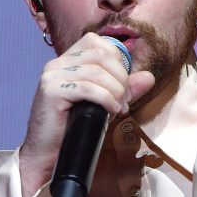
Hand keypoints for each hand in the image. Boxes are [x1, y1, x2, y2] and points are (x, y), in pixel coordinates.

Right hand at [19, 32, 154, 196]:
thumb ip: (125, 88)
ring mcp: (52, 76)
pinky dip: (106, 99)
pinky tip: (111, 111)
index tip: (123, 84)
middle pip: (101, 55)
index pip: (97, 42)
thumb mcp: (105, 103)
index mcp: (67, 61)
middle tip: (125, 100)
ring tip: (118, 109)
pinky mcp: (51, 91)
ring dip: (116, 91)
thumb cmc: (74, 128)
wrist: (47, 154)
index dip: (117, 60)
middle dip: (121, 77)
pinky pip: (88, 88)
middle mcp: (57, 64)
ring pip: (97, 71)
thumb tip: (149, 77)